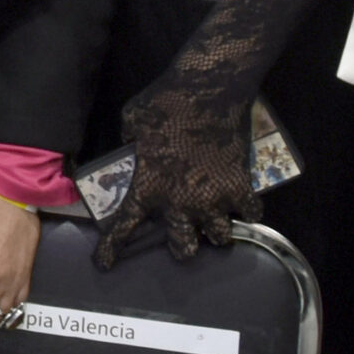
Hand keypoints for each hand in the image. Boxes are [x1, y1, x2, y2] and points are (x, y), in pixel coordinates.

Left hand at [98, 84, 253, 265]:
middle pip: (184, 247)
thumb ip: (131, 141)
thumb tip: (132, 146)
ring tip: (215, 220)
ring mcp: (214, 198)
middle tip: (184, 235)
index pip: (125, 227)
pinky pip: (251, 213)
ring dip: (216, 230)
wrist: (208, 88)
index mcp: (148, 186)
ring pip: (220, 237)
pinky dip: (248, 210)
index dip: (111, 249)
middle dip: (183, 245)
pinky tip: (243, 203)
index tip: (103, 264)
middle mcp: (180, 202)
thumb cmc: (165, 101)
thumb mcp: (133, 120)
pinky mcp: (241, 186)